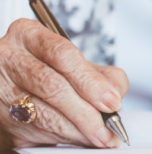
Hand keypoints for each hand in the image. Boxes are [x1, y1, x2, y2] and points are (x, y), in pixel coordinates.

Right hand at [0, 19, 128, 149]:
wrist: (16, 84)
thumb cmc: (52, 71)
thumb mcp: (78, 63)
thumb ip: (103, 76)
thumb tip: (114, 96)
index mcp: (29, 35)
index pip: (63, 55)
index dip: (91, 82)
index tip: (112, 102)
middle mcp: (9, 57)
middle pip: (52, 86)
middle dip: (86, 113)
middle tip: (107, 129)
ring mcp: (0, 86)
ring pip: (42, 113)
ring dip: (76, 131)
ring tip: (98, 137)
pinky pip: (33, 131)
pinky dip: (61, 138)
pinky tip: (77, 138)